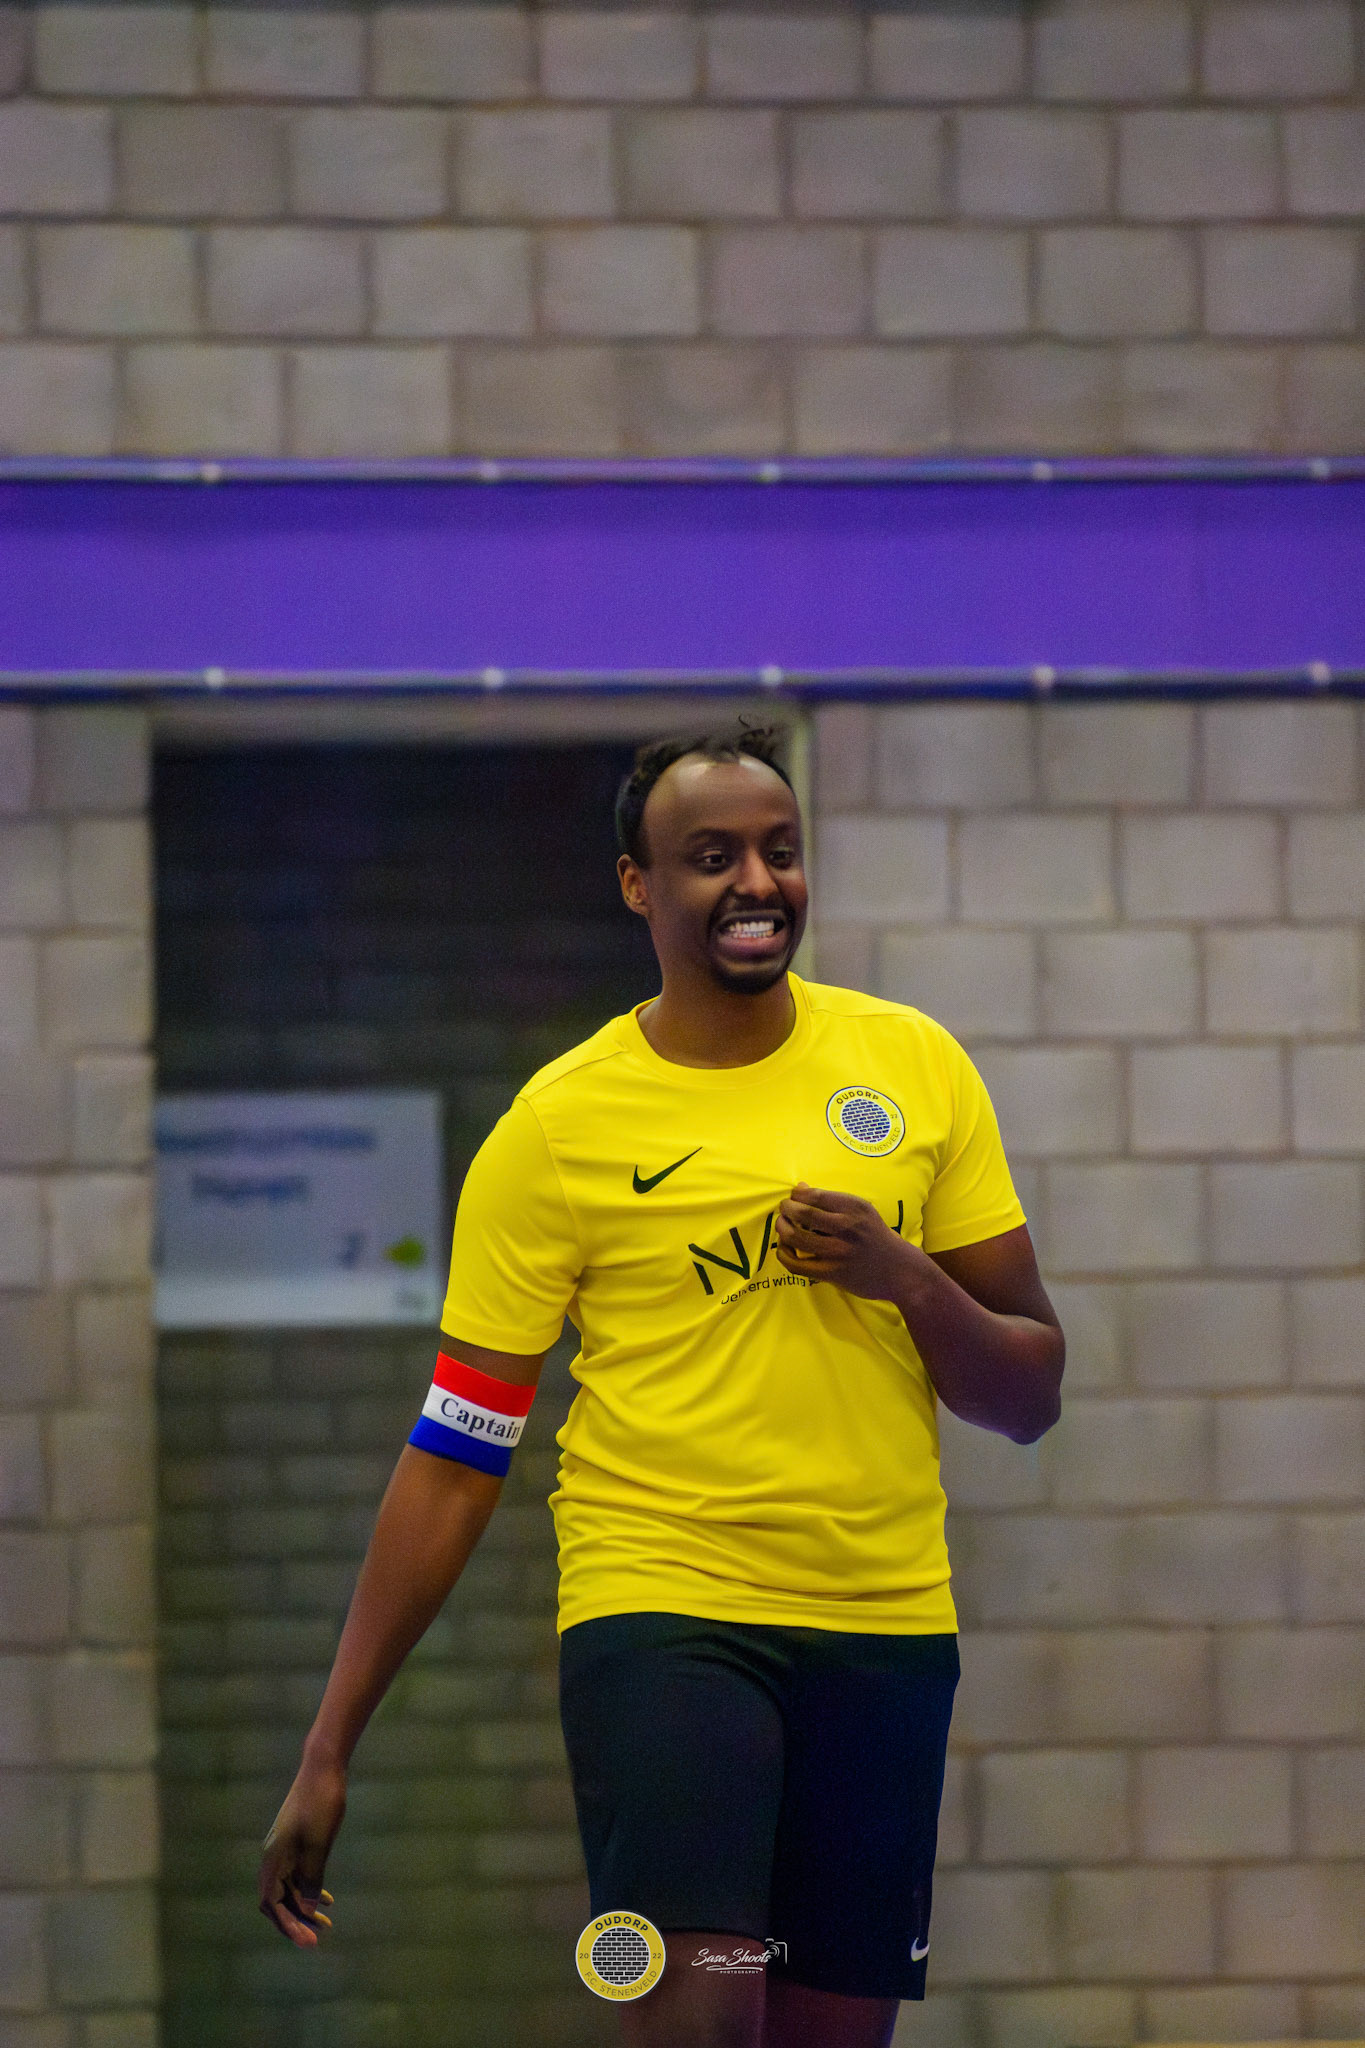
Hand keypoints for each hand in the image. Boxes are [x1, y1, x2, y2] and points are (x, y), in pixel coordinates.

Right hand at [258, 1760, 346, 1945]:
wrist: (324, 1767)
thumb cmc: (322, 1803)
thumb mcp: (320, 1843)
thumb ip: (312, 1877)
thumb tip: (306, 1909)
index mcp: (273, 1858)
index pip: (272, 1903)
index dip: (288, 1925)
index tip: (307, 1942)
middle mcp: (274, 1856)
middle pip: (277, 1900)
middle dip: (294, 1922)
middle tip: (316, 1941)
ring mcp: (284, 1849)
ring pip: (288, 1888)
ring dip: (303, 1908)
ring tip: (325, 1925)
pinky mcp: (296, 1843)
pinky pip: (297, 1875)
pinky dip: (308, 1889)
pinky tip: (326, 1900)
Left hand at [775, 1183, 916, 1300]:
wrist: (899, 1270)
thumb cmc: (875, 1236)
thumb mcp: (862, 1211)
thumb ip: (832, 1200)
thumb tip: (799, 1187)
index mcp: (854, 1207)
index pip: (814, 1195)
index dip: (796, 1195)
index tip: (794, 1198)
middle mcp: (847, 1227)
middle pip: (802, 1213)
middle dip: (786, 1209)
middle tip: (784, 1210)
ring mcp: (839, 1251)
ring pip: (796, 1237)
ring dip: (781, 1228)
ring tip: (782, 1225)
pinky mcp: (832, 1273)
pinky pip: (797, 1264)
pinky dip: (784, 1254)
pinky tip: (784, 1249)